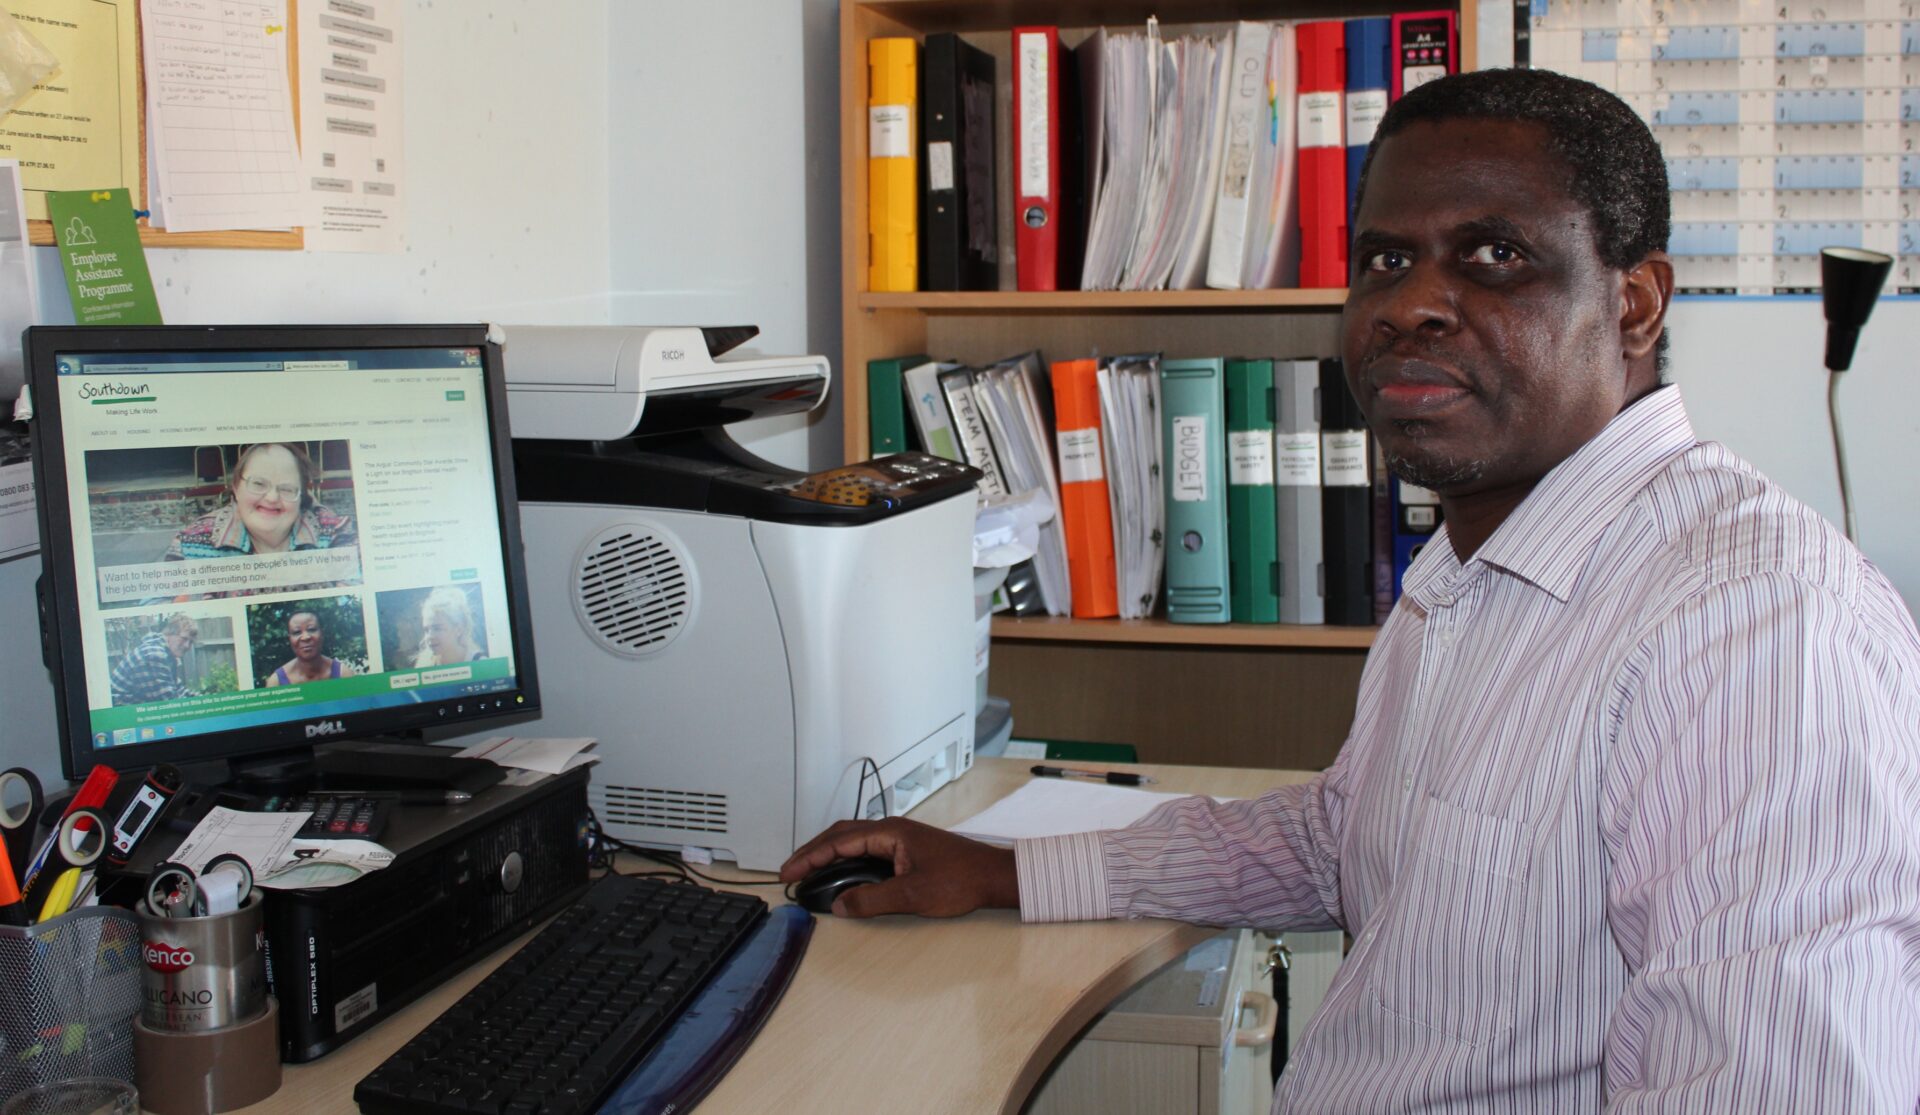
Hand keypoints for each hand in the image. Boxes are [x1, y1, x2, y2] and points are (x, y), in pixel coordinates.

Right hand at [779, 818, 1017, 917]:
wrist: (994, 876)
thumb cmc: (960, 880)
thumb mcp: (912, 895)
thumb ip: (872, 900)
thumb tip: (839, 906)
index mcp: (890, 833)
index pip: (839, 841)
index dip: (810, 857)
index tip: (788, 873)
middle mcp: (892, 830)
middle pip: (841, 835)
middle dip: (812, 852)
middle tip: (790, 873)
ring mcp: (900, 839)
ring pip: (854, 841)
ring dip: (829, 854)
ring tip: (808, 873)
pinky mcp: (907, 850)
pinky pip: (867, 849)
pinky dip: (847, 859)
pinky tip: (842, 875)